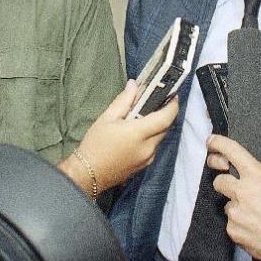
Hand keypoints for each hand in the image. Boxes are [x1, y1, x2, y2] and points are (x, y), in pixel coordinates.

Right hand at [61, 79, 177, 196]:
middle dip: (164, 114)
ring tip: (143, 117)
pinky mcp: (145, 165)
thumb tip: (134, 85)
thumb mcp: (106, 118)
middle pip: (165, 127)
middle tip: (156, 102)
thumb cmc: (95, 145)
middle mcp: (148, 148)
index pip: (166, 118)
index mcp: (138, 134)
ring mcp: (148, 159)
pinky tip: (138, 133)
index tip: (172, 95)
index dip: (172, 105)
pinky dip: (150, 138)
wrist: (88, 174)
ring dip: (156, 126)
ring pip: (160, 138)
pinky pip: (153, 147)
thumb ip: (124, 100)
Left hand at [206, 135, 260, 260]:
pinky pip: (230, 223)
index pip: (231, 151)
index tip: (211, 142)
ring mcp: (235, 212)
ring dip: (237, 208)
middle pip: (219, 180)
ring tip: (257, 216)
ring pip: (227, 205)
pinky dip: (239, 225)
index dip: (218, 143)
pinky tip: (255, 228)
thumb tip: (251, 172)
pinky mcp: (232, 230)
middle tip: (237, 190)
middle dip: (226, 184)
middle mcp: (243, 191)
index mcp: (257, 175)